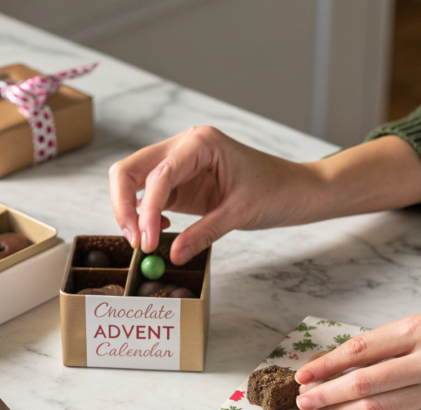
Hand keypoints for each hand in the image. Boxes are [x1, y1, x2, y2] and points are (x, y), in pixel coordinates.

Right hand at [109, 126, 321, 263]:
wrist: (296, 190)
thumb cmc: (275, 191)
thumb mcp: (240, 213)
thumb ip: (204, 233)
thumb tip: (172, 255)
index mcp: (199, 142)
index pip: (157, 175)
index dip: (146, 210)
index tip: (146, 242)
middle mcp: (183, 146)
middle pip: (130, 170)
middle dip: (123, 205)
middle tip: (134, 241)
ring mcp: (178, 163)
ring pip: (133, 181)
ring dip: (130, 211)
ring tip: (142, 242)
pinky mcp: (180, 182)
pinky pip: (148, 196)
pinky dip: (144, 214)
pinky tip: (160, 231)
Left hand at [294, 314, 420, 409]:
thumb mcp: (417, 325)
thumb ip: (378, 345)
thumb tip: (328, 365)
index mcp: (419, 330)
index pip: (360, 351)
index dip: (326, 366)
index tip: (303, 375)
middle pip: (365, 384)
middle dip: (327, 394)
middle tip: (303, 400)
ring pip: (378, 409)